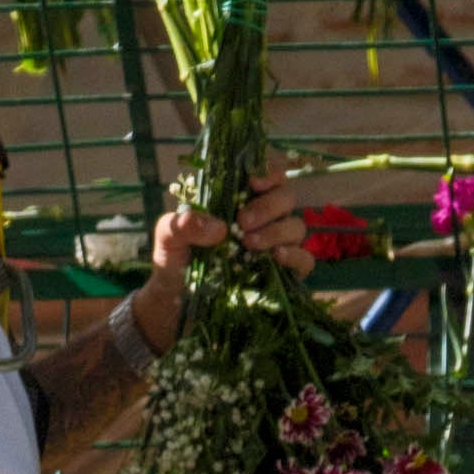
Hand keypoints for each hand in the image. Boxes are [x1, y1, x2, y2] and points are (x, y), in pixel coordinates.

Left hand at [137, 152, 313, 348]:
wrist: (178, 304)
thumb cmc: (175, 262)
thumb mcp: (168, 236)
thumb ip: (184, 223)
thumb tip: (220, 228)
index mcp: (238, 197)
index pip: (267, 171)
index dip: (268, 170)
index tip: (253, 181)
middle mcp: (262, 217)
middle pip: (286, 196)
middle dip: (268, 206)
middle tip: (243, 223)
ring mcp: (275, 245)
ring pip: (296, 226)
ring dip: (276, 231)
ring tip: (249, 245)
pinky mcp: (283, 274)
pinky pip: (304, 260)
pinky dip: (295, 256)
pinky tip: (276, 258)